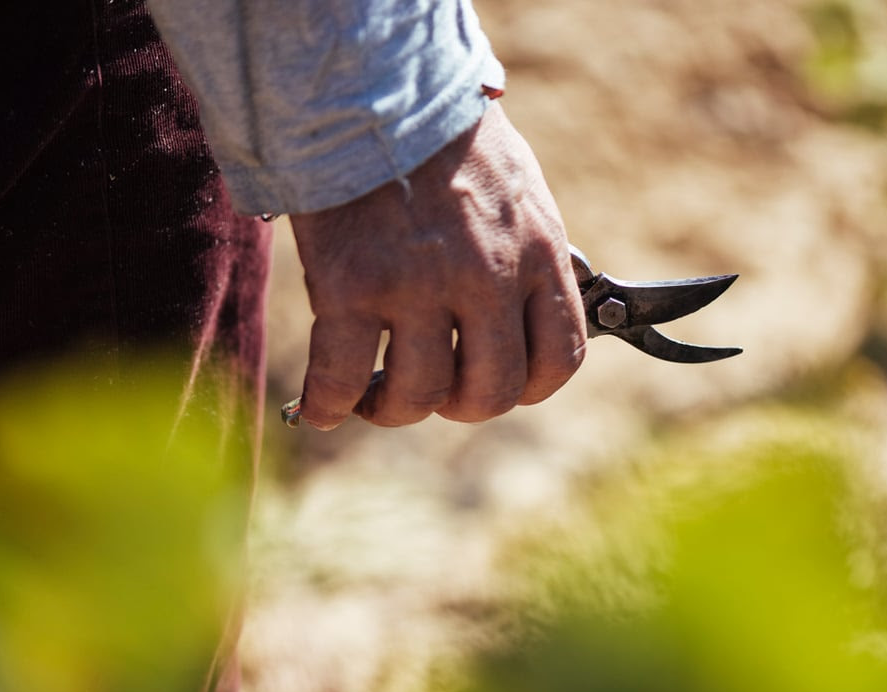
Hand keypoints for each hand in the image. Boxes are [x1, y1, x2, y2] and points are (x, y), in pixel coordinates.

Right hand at [289, 103, 585, 428]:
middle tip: (436, 391)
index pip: (560, 359)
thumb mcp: (520, 193)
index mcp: (537, 253)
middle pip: (491, 392)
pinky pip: (342, 376)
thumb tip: (527, 315)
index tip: (499, 385)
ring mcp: (419, 285)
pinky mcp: (352, 286)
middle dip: (462, 405)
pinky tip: (326, 410)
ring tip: (377, 396)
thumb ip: (528, 258)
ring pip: (419, 394)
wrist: (375, 86)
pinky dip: (331, 406)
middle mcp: (487, 277)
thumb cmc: (447, 139)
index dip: (529, 389)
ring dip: (396, 409)